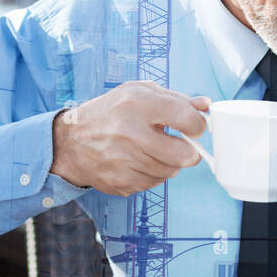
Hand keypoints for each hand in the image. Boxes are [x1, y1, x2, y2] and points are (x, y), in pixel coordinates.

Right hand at [50, 81, 210, 195]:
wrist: (70, 142)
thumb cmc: (111, 112)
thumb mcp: (139, 92)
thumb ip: (176, 98)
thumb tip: (206, 105)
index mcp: (138, 103)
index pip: (185, 117)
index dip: (198, 125)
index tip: (195, 127)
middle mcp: (129, 132)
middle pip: (183, 155)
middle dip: (189, 151)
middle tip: (182, 145)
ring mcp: (124, 160)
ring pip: (170, 171)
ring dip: (169, 163)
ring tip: (153, 150)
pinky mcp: (121, 182)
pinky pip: (154, 183)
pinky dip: (153, 174)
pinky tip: (139, 161)